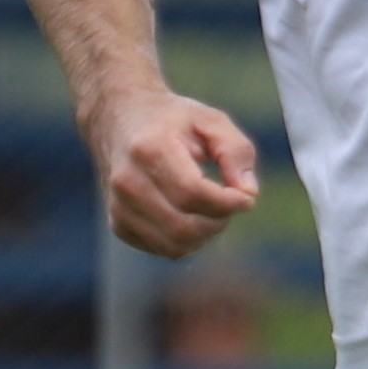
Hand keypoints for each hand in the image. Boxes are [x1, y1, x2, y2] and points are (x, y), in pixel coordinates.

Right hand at [88, 83, 261, 257]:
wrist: (119, 120)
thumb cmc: (173, 120)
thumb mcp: (210, 120)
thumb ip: (236, 151)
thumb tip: (248, 193)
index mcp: (149, 149)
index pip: (192, 193)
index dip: (227, 202)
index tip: (246, 198)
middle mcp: (128, 182)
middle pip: (183, 226)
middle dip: (217, 222)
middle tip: (230, 204)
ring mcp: (119, 207)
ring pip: (174, 245)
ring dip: (205, 234)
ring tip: (213, 209)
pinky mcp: (119, 225)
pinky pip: (164, 249)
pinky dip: (188, 240)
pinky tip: (192, 215)